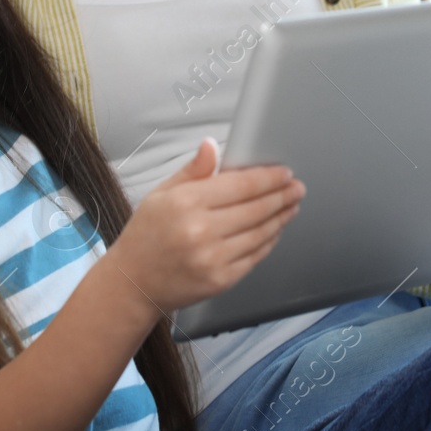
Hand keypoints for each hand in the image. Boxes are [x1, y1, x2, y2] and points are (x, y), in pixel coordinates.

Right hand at [106, 137, 304, 313]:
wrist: (133, 283)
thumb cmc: (146, 236)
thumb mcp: (161, 194)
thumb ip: (192, 170)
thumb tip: (212, 146)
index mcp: (186, 203)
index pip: (240, 185)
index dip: (268, 178)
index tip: (283, 173)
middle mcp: (201, 231)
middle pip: (256, 208)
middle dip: (282, 196)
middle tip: (296, 188)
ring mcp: (212, 258)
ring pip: (261, 232)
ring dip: (281, 217)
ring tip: (291, 206)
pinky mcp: (221, 280)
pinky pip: (255, 256)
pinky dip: (269, 241)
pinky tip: (275, 229)